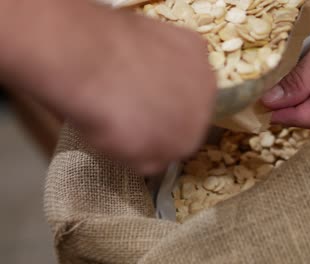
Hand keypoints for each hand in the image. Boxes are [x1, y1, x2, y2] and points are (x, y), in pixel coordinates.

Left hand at [0, 0, 216, 173]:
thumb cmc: (100, 115)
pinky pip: (185, 53)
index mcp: (186, 145)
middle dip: (168, 108)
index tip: (137, 125)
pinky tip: (146, 50)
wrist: (92, 63)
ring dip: (171, 80)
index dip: (158, 134)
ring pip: (189, 82)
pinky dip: (169, 52)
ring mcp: (203, 77)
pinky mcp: (195, 45)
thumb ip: (145, 159)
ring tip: (138, 72)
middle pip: (188, 113)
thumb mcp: (119, 154)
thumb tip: (152, 154)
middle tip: (136, 98)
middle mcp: (204, 112)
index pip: (177, 145)